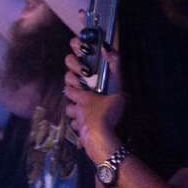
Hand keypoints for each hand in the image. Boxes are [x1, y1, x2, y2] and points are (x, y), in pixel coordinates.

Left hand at [63, 46, 125, 162]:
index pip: (71, 90)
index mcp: (85, 99)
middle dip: (73, 105)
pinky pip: (80, 138)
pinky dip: (83, 137)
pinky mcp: (83, 140)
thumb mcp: (118, 88)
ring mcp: (80, 127)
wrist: (104, 141)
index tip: (71, 84)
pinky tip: (88, 139)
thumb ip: (115, 67)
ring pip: (73, 122)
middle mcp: (79, 112)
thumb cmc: (110, 114)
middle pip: (69, 107)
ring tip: (85, 120)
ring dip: (77, 120)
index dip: (70, 86)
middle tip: (80, 103)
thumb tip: (106, 46)